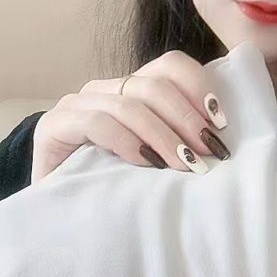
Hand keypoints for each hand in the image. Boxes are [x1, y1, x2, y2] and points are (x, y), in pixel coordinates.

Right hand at [31, 50, 229, 182]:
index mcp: (131, 86)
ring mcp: (77, 104)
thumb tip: (221, 134)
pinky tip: (146, 162)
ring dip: (164, 135)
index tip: (220, 121)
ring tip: (186, 163)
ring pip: (130, 104)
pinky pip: (97, 123)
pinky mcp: (55, 125)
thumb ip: (177, 136)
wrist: (57, 211)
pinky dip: (127, 142)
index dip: (198, 86)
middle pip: (153, 85)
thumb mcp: (152, 154)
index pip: (170, 65)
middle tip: (209, 150)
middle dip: (187, 118)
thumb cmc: (112, 182)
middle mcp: (104, 89)